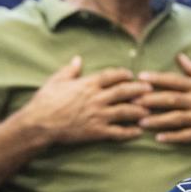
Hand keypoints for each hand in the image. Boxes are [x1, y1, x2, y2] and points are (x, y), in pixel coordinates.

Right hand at [18, 56, 152, 145]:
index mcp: (87, 84)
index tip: (132, 75)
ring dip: (140, 110)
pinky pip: (118, 132)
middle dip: (139, 90)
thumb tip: (78, 59)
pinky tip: (139, 132)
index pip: (111, 76)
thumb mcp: (56, 81)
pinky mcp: (96, 131)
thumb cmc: (45, 101)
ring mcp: (98, 115)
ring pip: (126, 111)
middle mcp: (96, 98)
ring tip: (149, 110)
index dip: (124, 74)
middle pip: (124, 92)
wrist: (39, 124)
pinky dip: (130, 132)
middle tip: (150, 89)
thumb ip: (70, 70)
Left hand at [136, 54, 190, 145]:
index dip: (157, 78)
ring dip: (158, 120)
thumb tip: (178, 55)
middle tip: (131, 101)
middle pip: (172, 99)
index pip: (174, 80)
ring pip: (177, 118)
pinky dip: (173, 137)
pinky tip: (158, 138)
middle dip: (151, 100)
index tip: (140, 77)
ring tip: (140, 122)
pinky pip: (187, 135)